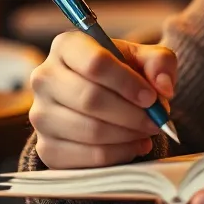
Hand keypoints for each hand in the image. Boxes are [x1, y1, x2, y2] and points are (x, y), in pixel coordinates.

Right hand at [29, 31, 177, 168]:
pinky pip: (87, 157)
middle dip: (131, 114)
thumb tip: (163, 86)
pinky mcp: (47, 148)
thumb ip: (159, 62)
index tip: (151, 97)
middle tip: (156, 121)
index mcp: (67, 46)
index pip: (95, 63)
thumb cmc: (121, 74)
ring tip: (146, 132)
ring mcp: (41, 115)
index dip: (128, 83)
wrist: (100, 100)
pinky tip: (133, 146)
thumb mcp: (142, 58)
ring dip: (127, 135)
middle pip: (90, 99)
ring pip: (90, 130)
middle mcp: (45, 78)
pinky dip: (118, 154)